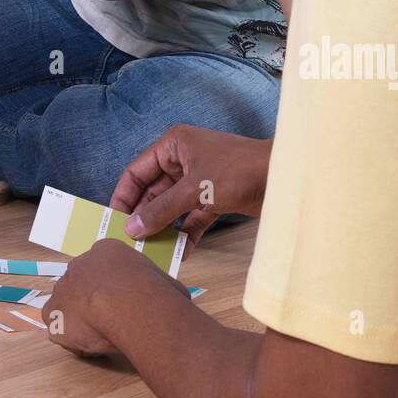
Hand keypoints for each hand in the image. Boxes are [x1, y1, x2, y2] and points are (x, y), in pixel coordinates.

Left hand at [43, 240, 189, 355]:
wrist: (126, 302)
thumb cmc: (151, 291)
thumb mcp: (166, 281)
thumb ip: (163, 287)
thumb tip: (176, 297)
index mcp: (106, 251)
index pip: (104, 266)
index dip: (113, 286)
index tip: (122, 301)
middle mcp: (79, 264)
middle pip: (83, 283)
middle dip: (93, 300)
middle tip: (110, 319)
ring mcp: (62, 287)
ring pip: (69, 304)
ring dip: (81, 318)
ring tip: (100, 334)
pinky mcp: (52, 313)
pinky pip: (58, 328)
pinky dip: (70, 338)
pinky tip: (89, 344)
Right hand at [110, 124, 272, 253]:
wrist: (284, 177)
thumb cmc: (239, 169)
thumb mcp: (195, 189)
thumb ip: (162, 209)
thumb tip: (132, 227)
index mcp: (174, 145)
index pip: (137, 171)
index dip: (124, 196)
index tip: (113, 220)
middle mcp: (183, 160)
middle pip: (153, 191)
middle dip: (143, 216)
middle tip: (130, 242)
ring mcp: (199, 180)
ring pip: (171, 207)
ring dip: (163, 227)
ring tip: (150, 251)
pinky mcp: (214, 198)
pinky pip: (191, 218)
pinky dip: (185, 234)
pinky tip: (180, 253)